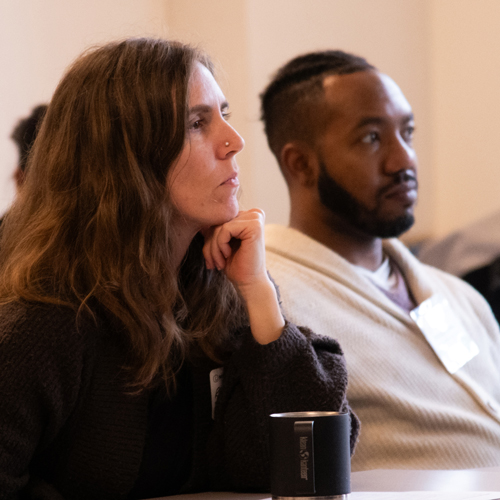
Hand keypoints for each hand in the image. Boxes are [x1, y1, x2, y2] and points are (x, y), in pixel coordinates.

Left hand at [202, 209, 284, 343]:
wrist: (249, 283)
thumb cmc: (235, 265)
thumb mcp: (221, 244)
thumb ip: (214, 230)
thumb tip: (199, 222)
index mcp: (247, 217)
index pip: (218, 220)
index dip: (210, 239)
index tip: (211, 258)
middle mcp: (254, 214)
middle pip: (218, 222)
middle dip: (210, 244)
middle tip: (213, 263)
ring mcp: (255, 218)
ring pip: (220, 226)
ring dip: (214, 248)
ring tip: (219, 263)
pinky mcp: (254, 226)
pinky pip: (225, 229)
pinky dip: (221, 245)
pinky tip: (228, 256)